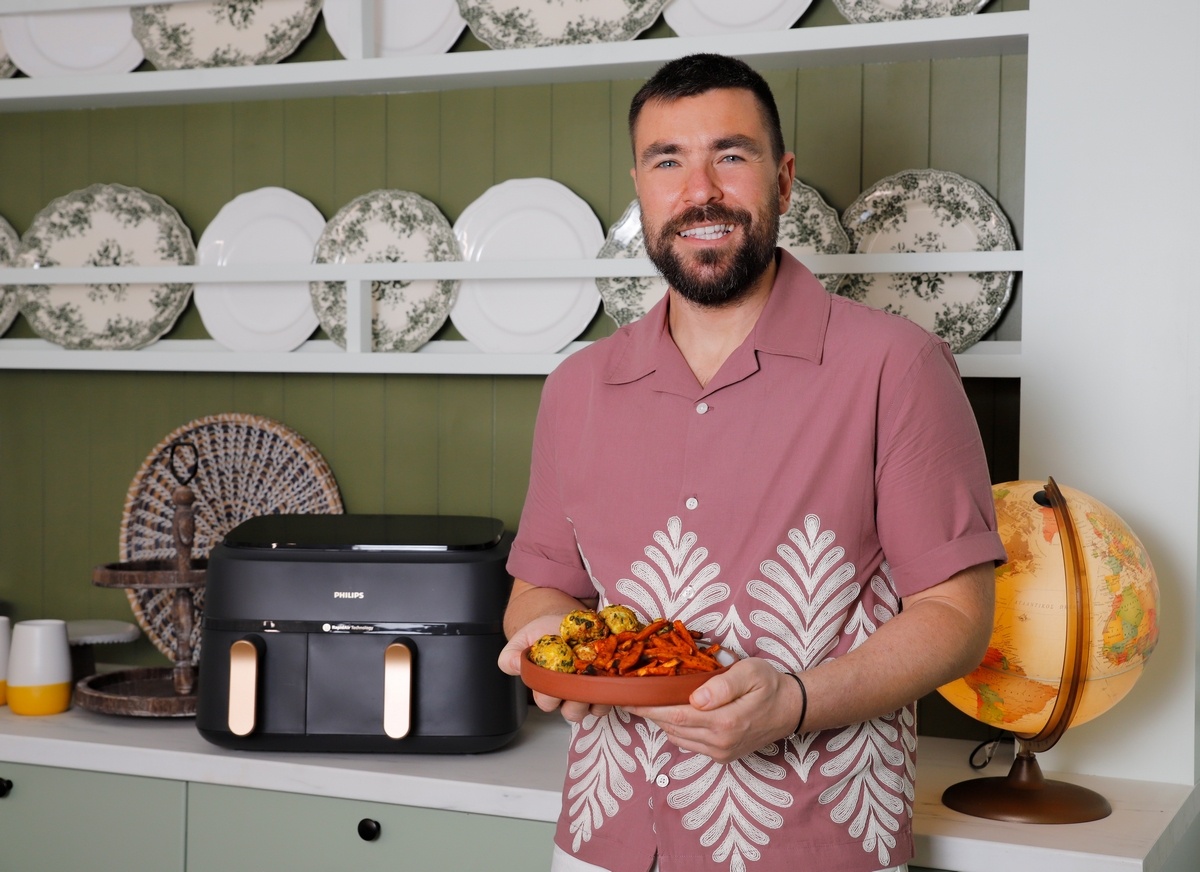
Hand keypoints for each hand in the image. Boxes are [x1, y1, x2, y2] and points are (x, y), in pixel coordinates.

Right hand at [497, 612, 611, 723]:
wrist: (566, 618)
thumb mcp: (525, 637)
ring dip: (598, 696)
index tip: (553, 678)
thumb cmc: (544, 631)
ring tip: (598, 675)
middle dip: (576, 701)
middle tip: (579, 681)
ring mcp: (591, 689)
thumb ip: (512, 653)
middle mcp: (570, 694)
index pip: (546, 702)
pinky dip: (615, 685)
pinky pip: (615, 694)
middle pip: (573, 712)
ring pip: (595, 708)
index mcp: (548, 688)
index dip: (549, 695)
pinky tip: (612, 670)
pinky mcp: (609, 681)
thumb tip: (512, 665)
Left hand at [625, 658, 800, 763]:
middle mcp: (721, 742)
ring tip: (650, 703)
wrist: (790, 710)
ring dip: (661, 723)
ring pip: (678, 739)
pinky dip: (677, 731)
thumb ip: (723, 685)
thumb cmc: (769, 686)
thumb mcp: (751, 673)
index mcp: (725, 721)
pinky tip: (673, 715)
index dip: (649, 708)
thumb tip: (695, 697)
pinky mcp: (723, 757)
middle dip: (650, 714)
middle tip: (632, 698)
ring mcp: (722, 752)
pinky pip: (690, 745)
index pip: (675, 715)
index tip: (630, 698)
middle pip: (672, 728)